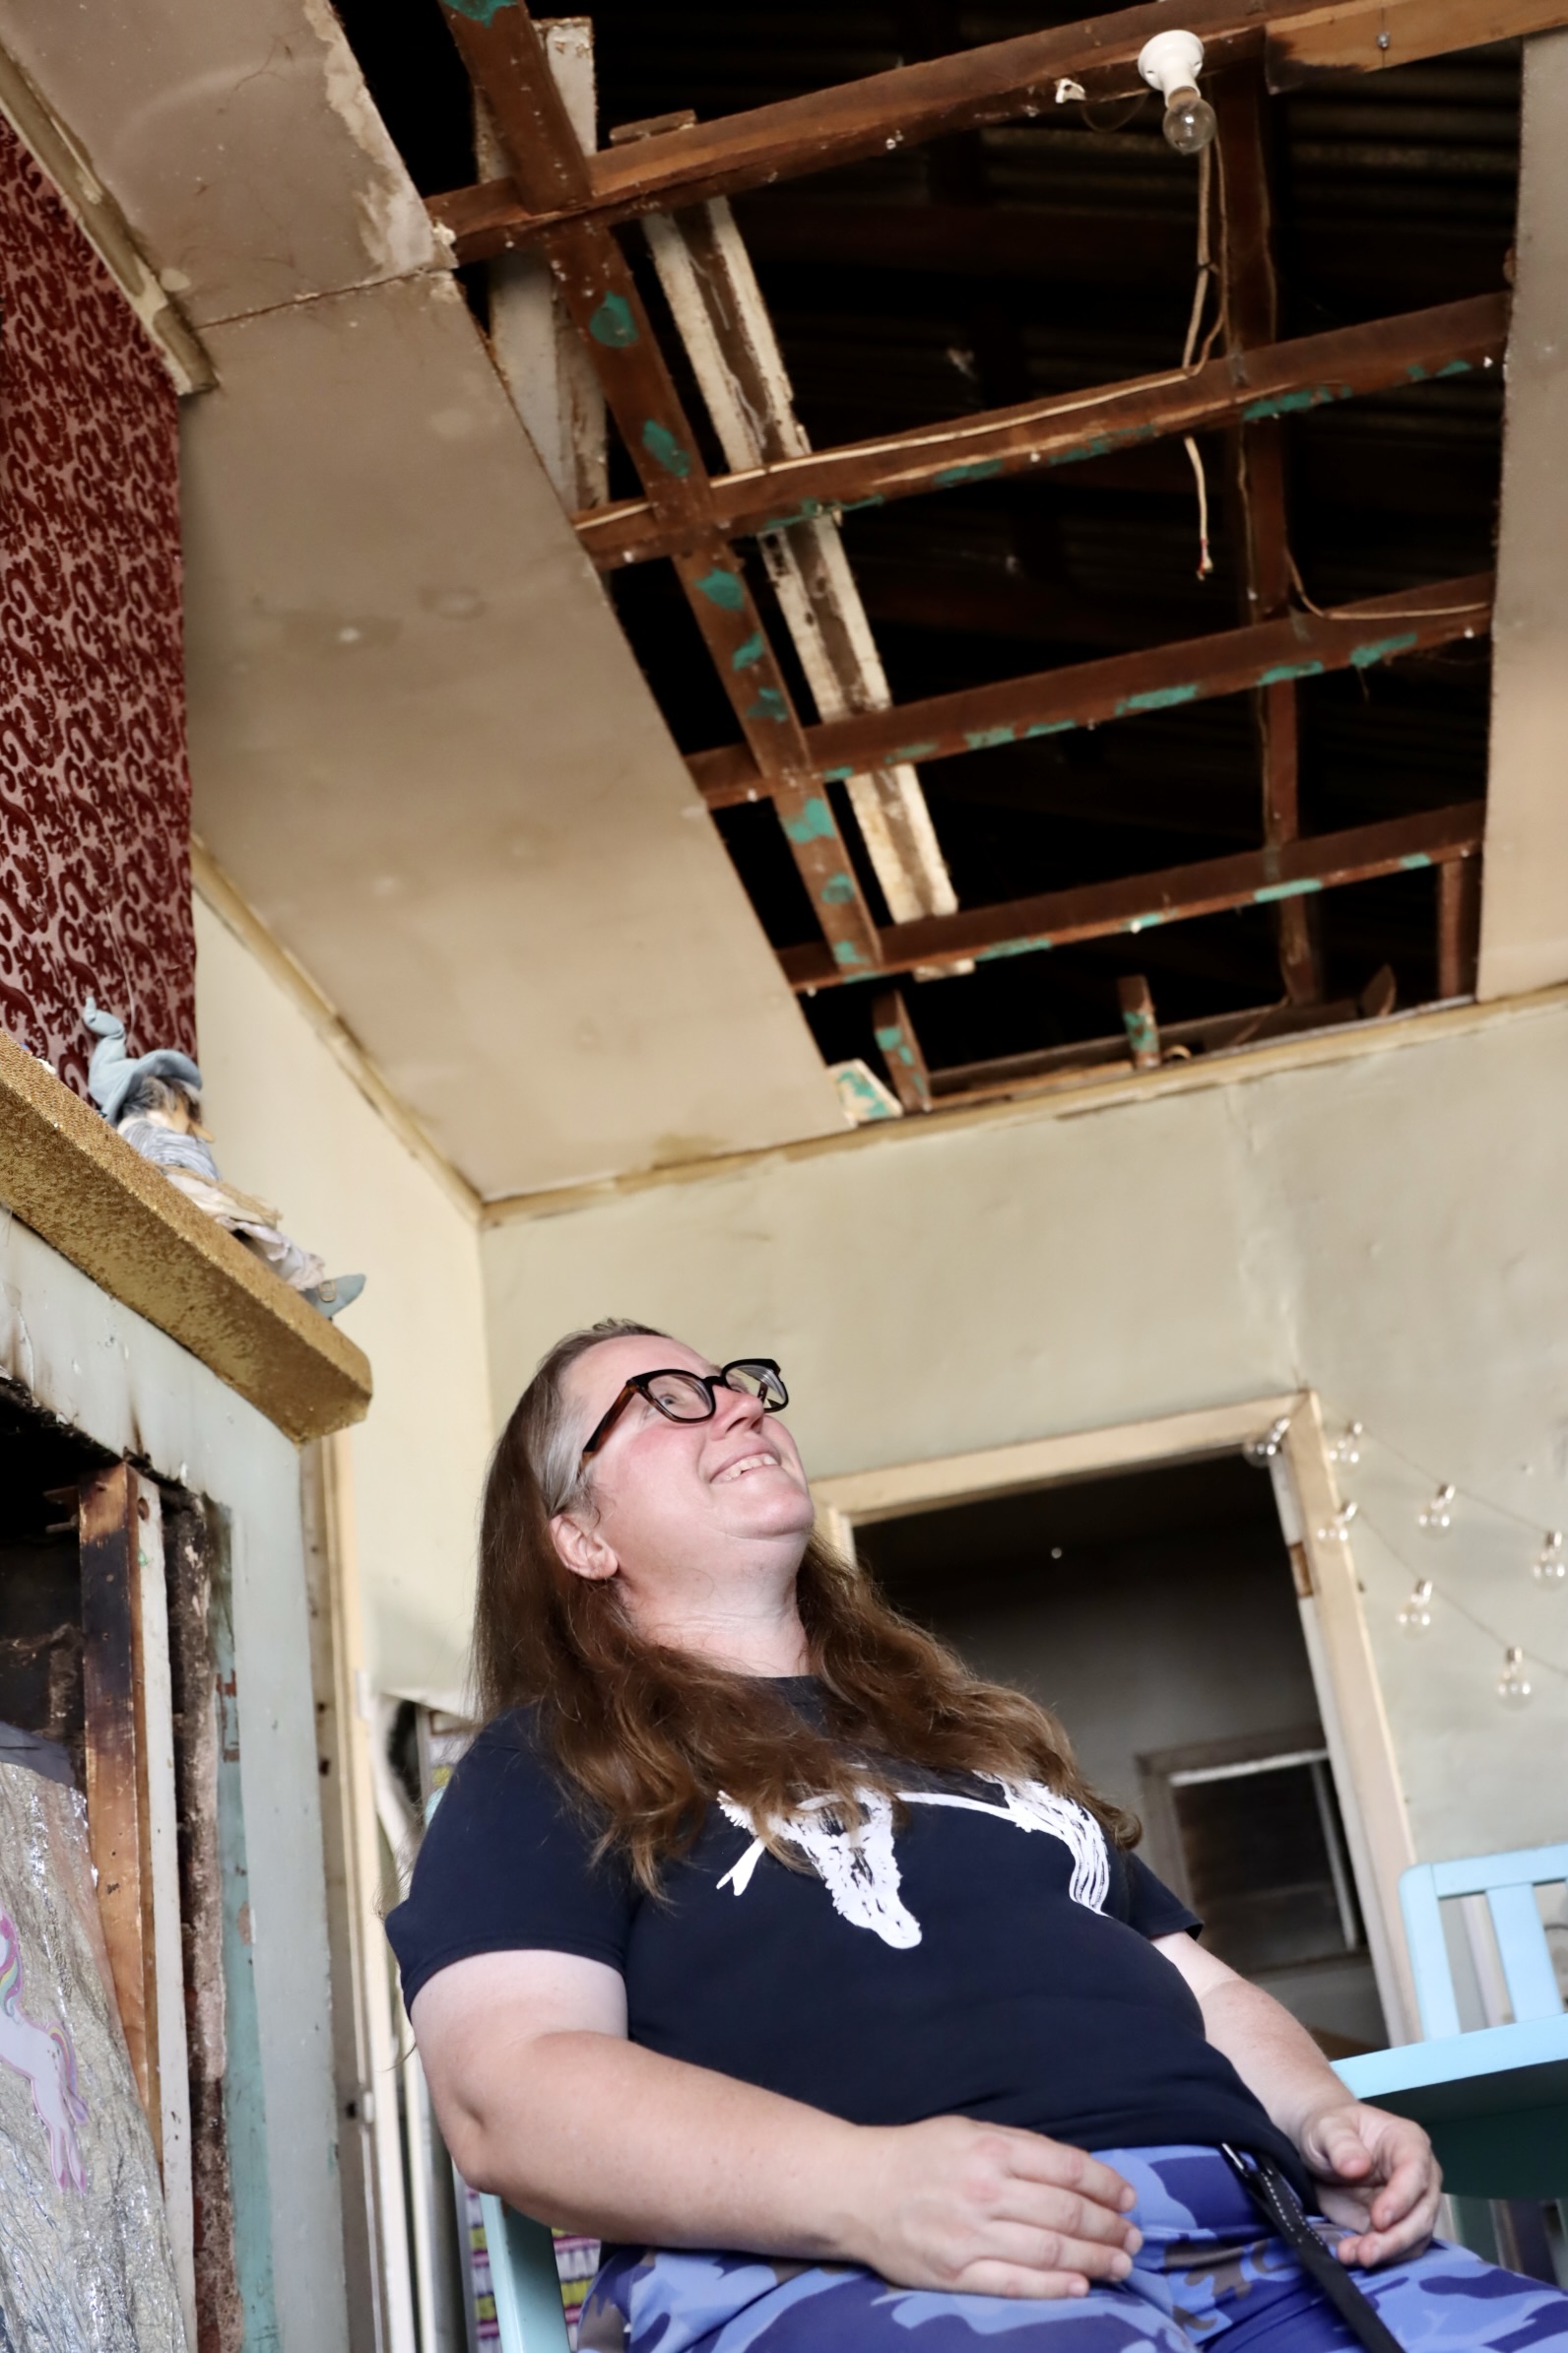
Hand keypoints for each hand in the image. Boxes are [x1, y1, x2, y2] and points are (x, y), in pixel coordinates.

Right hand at [843, 2116, 1141, 2298]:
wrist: (856, 2190)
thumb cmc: (917, 2156)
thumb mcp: (967, 2130)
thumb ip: (1018, 2149)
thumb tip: (1075, 2173)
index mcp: (990, 2148)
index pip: (1066, 2168)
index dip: (1106, 2185)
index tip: (1128, 2197)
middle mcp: (985, 2191)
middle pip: (1066, 2213)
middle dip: (1109, 2226)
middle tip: (1134, 2237)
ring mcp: (971, 2236)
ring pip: (1050, 2251)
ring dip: (1095, 2259)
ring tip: (1122, 2264)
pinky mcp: (956, 2274)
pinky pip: (1016, 2284)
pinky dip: (1055, 2288)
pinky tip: (1083, 2287)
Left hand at [1296, 2098, 1441, 2267]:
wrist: (1320, 2147)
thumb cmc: (1329, 2130)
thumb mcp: (1326, 2128)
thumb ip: (1341, 2144)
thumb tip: (1358, 2166)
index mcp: (1408, 2142)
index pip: (1416, 2172)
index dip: (1401, 2198)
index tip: (1378, 2219)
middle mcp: (1420, 2177)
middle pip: (1422, 2213)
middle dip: (1396, 2238)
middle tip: (1366, 2252)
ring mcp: (1410, 2205)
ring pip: (1414, 2238)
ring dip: (1386, 2252)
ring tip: (1353, 2255)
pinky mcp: (1396, 2227)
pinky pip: (1396, 2249)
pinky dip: (1377, 2257)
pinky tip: (1351, 2255)